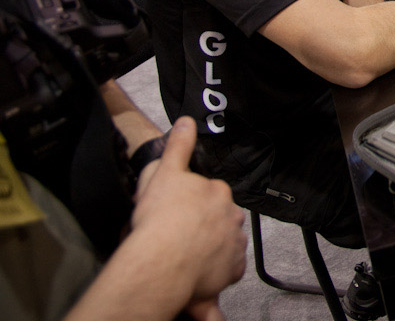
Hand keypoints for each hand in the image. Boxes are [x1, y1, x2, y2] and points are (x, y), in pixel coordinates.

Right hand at [131, 117, 246, 301]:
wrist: (161, 261)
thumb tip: (187, 123)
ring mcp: (235, 242)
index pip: (209, 194)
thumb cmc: (160, 218)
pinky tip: (197, 271)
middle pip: (219, 217)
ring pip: (224, 242)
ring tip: (186, 255)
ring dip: (211, 246)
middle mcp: (232, 214)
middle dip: (204, 224)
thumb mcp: (164, 172)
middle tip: (179, 235)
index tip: (177, 213)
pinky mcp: (233, 269)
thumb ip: (178, 146)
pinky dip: (216, 269)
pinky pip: (227, 268)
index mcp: (217, 191)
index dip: (191, 204)